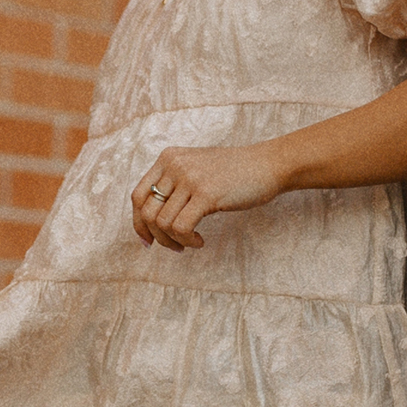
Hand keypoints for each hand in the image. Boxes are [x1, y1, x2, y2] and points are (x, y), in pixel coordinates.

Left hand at [131, 141, 285, 249]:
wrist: (268, 165)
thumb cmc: (234, 173)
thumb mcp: (196, 169)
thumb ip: (173, 185)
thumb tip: (150, 222)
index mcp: (168, 158)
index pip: (138, 196)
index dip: (138, 223)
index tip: (148, 241)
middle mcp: (175, 165)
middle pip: (147, 212)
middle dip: (157, 237)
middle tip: (175, 247)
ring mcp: (190, 178)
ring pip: (163, 223)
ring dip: (176, 241)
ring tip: (192, 242)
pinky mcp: (206, 194)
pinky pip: (181, 227)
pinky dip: (188, 241)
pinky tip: (200, 241)